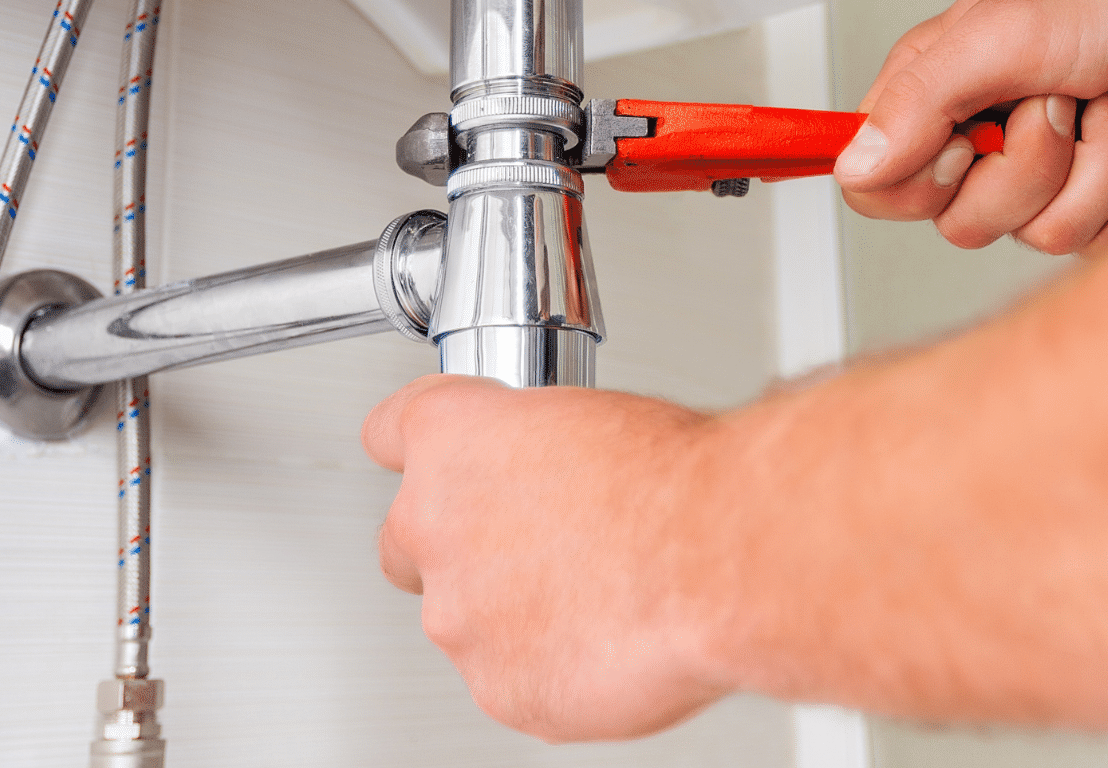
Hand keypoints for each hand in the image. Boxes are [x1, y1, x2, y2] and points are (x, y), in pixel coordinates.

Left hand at [362, 376, 728, 741]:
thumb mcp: (596, 419)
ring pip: (462, 619)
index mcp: (450, 438)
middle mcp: (432, 525)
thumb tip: (553, 473)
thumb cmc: (674, 479)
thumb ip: (541, 452)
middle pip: (406, 541)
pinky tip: (609, 640)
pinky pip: (511, 679)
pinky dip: (552, 667)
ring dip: (511, 611)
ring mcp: (459, 616)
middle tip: (531, 545)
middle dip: (455, 547)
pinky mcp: (499, 688)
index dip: (427, 452)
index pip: (389, 433)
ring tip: (598, 596)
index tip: (445, 462)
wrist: (717, 558)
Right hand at [835, 0, 1107, 252]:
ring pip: (1044, 235)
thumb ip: (920, 98)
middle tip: (1061, 103)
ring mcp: (1040, 174)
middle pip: (966, 223)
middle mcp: (979, 136)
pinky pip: (1107, 238)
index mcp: (935, 91)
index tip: (968, 144)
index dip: (921, 184)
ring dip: (1104, 166)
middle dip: (1035, 167)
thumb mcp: (1003, 32)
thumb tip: (859, 162)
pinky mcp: (1098, 198)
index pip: (876, 185)